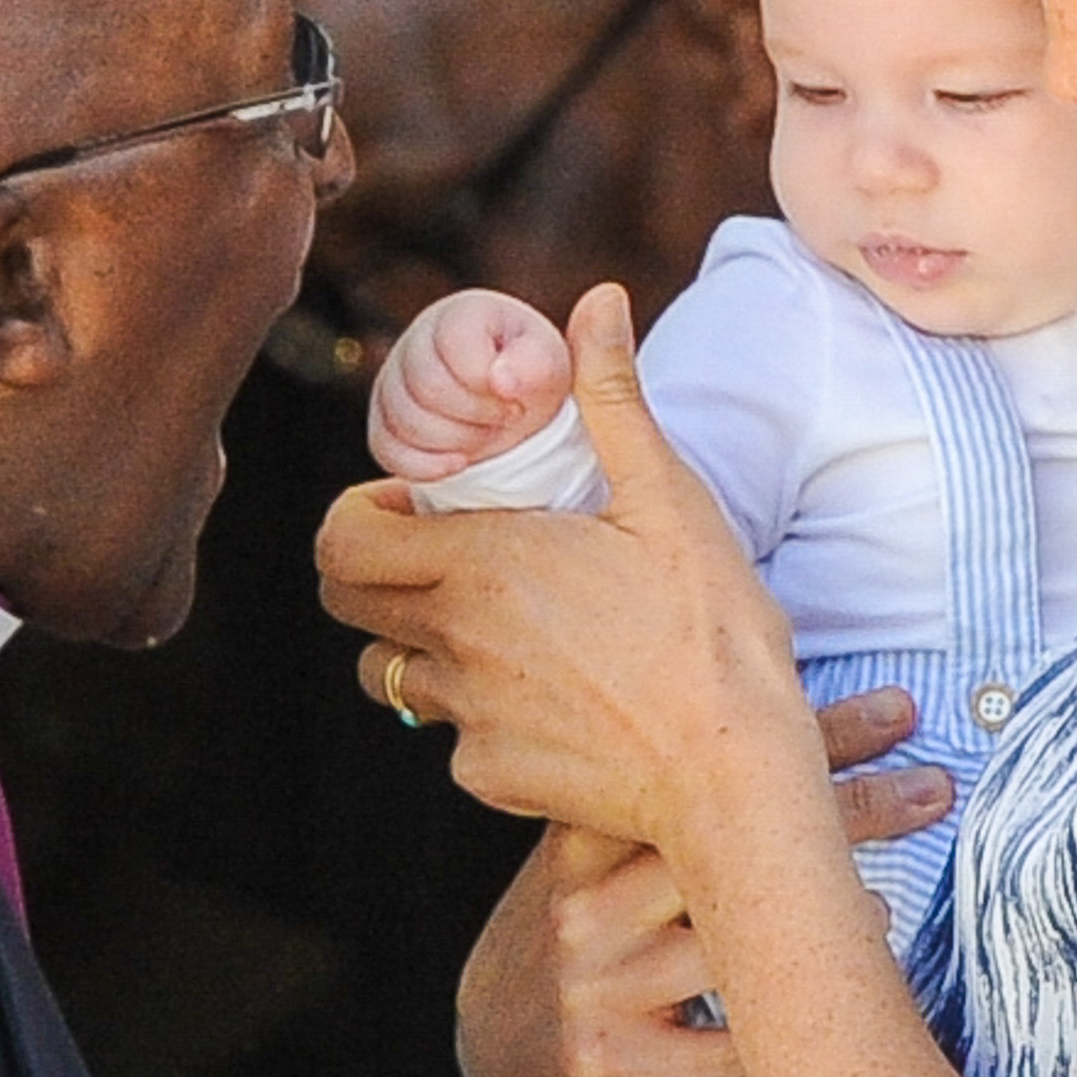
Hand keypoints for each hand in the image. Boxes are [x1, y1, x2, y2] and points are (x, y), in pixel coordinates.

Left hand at [323, 285, 816, 841]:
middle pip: (348, 605)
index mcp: (481, 562)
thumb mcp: (669, 500)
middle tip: (448, 560)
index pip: (341, 540)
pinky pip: (457, 738)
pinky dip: (487, 716)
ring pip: (396, 676)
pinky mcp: (491, 776)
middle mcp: (455, 640)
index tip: (412, 508)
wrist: (735, 775)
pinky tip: (558, 703)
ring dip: (427, 646)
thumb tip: (597, 300)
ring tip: (506, 632)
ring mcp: (467, 716)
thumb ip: (613, 399)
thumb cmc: (711, 632)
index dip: (359, 518)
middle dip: (379, 574)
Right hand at [456, 692, 952, 1076]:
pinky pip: (731, 1046)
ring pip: (736, 947)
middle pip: (730, 845)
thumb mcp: (602, 853)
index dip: (808, 736)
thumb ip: (663, 798)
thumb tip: (791, 722)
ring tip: (887, 907)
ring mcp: (596, 984)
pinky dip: (792, 1027)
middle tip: (933, 786)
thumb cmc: (586, 933)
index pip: (702, 770)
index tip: (896, 713)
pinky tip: (842, 1002)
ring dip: (832, 923)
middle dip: (846, 809)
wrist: (500, 1053)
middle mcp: (583, 905)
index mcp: (585, 837)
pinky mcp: (612, 1061)